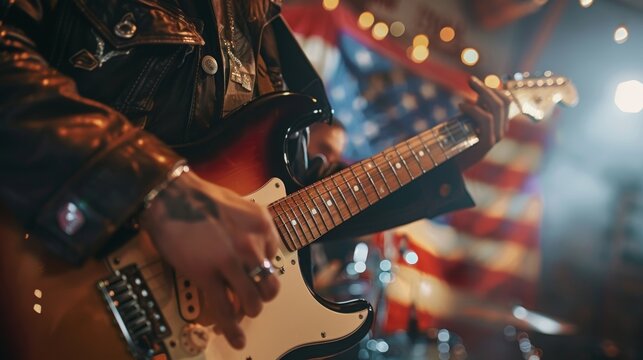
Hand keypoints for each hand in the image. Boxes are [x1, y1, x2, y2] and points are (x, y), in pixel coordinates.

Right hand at [140, 171, 279, 348]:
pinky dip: (232, 327)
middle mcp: (251, 243)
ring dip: (249, 311)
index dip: (265, 269)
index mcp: (262, 224)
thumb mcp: (237, 205)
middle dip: (263, 295)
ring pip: (252, 300)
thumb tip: (251, 248)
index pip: (275, 256)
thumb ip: (248, 228)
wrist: (169, 196)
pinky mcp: (208, 275)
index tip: (258, 276)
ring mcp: (231, 261)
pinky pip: (224, 308)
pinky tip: (236, 337)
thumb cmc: (197, 197)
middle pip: (270, 284)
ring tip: (242, 313)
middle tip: (254, 297)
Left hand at [455, 76, 524, 169]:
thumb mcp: (471, 121)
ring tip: (465, 91)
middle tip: (469, 80)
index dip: (493, 88)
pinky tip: (461, 106)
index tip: (475, 82)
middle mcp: (502, 130)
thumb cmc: (459, 143)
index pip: (506, 100)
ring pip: (496, 108)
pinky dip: (473, 109)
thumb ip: (478, 108)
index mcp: (500, 124)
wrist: (453, 166)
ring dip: (481, 93)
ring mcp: (496, 137)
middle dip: (486, 87)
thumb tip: (478, 89)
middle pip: (503, 101)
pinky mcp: (487, 142)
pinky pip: (486, 119)